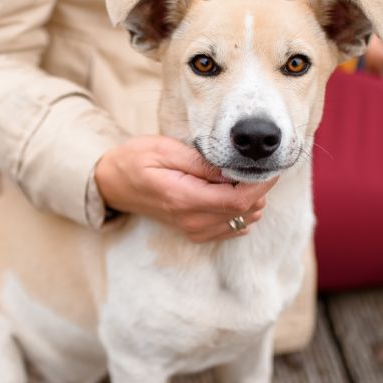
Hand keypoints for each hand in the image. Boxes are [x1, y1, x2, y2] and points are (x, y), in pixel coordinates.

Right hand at [94, 136, 276, 242]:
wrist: (114, 183)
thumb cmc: (136, 160)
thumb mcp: (165, 150)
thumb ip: (201, 162)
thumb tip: (234, 168)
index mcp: (184, 199)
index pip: (238, 200)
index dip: (260, 184)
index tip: (268, 166)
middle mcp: (191, 221)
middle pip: (245, 211)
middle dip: (258, 189)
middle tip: (255, 165)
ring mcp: (194, 230)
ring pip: (243, 221)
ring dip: (251, 200)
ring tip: (241, 176)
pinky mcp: (196, 232)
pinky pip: (233, 228)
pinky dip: (242, 211)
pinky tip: (232, 191)